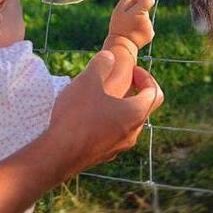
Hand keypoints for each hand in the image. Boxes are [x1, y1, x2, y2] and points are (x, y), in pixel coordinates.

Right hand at [46, 51, 163, 176]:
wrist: (57, 155)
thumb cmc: (77, 115)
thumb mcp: (88, 80)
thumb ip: (102, 63)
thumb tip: (109, 56)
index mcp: (136, 113)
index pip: (154, 93)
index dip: (146, 77)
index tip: (132, 70)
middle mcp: (133, 133)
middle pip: (142, 108)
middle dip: (132, 92)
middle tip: (117, 81)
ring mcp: (119, 147)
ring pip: (126, 123)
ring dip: (118, 108)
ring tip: (98, 98)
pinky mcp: (104, 155)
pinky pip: (112, 135)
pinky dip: (106, 122)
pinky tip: (86, 116)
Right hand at [106, 0, 155, 49]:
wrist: (122, 45)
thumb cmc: (118, 26)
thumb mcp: (118, 10)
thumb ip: (128, 0)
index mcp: (139, 11)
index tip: (137, 4)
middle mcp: (146, 19)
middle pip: (146, 9)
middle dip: (138, 12)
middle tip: (128, 20)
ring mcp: (149, 27)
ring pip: (146, 19)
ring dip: (139, 21)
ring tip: (130, 28)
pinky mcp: (151, 34)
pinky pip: (147, 27)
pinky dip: (141, 29)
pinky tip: (134, 33)